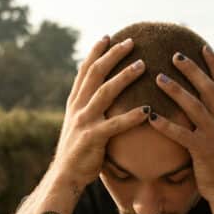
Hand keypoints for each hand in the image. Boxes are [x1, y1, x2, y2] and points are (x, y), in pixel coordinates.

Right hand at [51, 36, 149, 188]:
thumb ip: (90, 109)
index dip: (95, 52)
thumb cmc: (78, 152)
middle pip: (95, 74)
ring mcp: (84, 121)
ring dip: (124, 77)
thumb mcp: (80, 124)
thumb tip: (104, 97)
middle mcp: (77, 107)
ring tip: (142, 66)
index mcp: (75, 102)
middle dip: (112, 56)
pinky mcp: (93, 138)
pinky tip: (147, 110)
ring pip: (105, 92)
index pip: (84, 70)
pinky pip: (115, 124)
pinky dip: (132, 116)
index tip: (108, 37)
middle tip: (131, 42)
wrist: (65, 176)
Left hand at [148, 46, 213, 203]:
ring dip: (176, 91)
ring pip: (195, 107)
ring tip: (158, 77)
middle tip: (175, 55)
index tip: (204, 47)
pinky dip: (166, 124)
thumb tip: (203, 103)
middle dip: (192, 70)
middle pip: (208, 89)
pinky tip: (151, 115)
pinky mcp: (202, 151)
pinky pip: (181, 134)